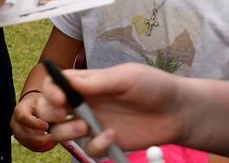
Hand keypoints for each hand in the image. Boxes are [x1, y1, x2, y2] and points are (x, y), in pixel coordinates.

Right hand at [12, 90, 57, 151]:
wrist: (34, 107)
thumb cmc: (41, 103)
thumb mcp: (46, 100)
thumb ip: (54, 106)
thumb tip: (62, 114)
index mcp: (20, 110)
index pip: (23, 118)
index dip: (35, 124)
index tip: (47, 126)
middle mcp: (16, 123)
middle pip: (25, 135)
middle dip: (41, 138)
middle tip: (54, 136)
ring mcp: (18, 133)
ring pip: (29, 143)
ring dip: (44, 143)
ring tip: (55, 138)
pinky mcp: (23, 141)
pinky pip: (33, 147)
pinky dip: (44, 146)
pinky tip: (52, 141)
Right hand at [34, 63, 184, 154]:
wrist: (177, 112)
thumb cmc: (154, 86)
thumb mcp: (127, 77)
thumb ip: (98, 81)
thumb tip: (68, 81)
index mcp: (87, 82)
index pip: (55, 84)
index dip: (50, 91)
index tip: (60, 98)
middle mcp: (86, 103)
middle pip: (50, 110)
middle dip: (50, 114)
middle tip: (65, 115)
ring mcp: (94, 123)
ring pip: (63, 132)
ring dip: (68, 132)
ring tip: (86, 127)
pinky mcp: (106, 142)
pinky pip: (89, 150)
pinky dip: (96, 146)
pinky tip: (113, 136)